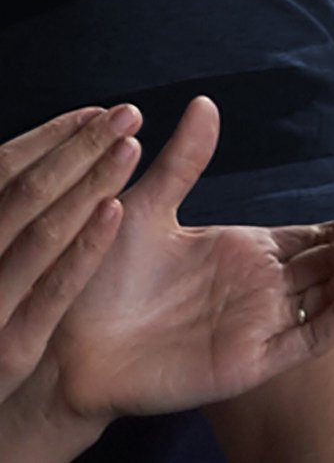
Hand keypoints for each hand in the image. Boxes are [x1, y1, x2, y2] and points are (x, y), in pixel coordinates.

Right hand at [0, 105, 140, 405]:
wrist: (0, 411)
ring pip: (38, 236)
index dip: (48, 139)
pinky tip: (117, 209)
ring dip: (87, 185)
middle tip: (128, 114)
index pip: (0, 174)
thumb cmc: (3, 308)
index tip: (97, 111)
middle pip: (23, 196)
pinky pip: (51, 291)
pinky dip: (83, 247)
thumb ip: (19, 207)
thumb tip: (59, 142)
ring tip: (130, 146)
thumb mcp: (4, 251)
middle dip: (77, 150)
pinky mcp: (11, 350)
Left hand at [49, 96, 333, 420]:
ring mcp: (260, 325)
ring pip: (329, 298)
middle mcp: (263, 288)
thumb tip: (206, 101)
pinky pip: (308, 340)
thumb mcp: (146, 208)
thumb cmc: (102, 278)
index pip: (319, 236)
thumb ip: (184, 161)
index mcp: (248, 252)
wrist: (65, 341)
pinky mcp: (249, 361)